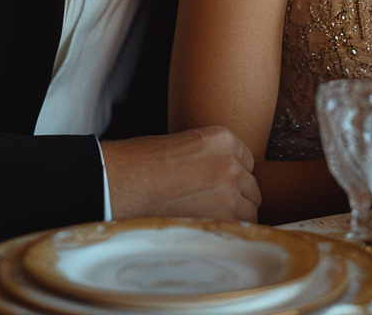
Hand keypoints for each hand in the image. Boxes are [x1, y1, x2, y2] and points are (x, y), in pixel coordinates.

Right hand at [100, 126, 261, 221]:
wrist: (119, 183)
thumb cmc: (142, 163)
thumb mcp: (184, 144)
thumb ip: (210, 156)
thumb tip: (222, 177)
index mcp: (222, 138)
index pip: (246, 160)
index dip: (233, 174)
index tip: (218, 183)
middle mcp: (231, 163)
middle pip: (251, 186)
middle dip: (237, 195)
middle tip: (212, 204)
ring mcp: (229, 192)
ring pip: (250, 209)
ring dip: (235, 215)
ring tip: (207, 218)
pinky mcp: (220, 219)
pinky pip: (240, 229)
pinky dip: (229, 232)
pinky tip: (207, 228)